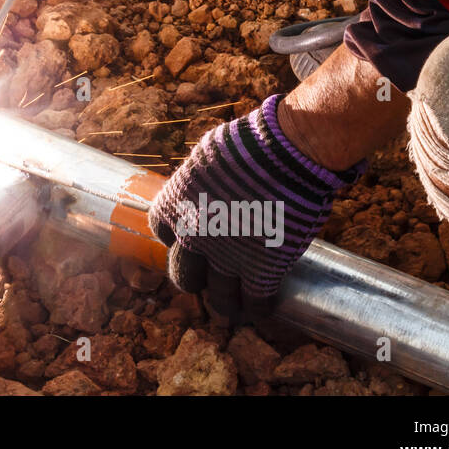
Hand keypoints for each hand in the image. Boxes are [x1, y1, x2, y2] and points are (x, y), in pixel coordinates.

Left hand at [148, 94, 363, 321]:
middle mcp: (192, 236)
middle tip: (212, 275)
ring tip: (236, 305)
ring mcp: (226, 256)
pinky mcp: (262, 268)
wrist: (285, 152)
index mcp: (175, 204)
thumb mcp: (208, 156)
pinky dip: (259, 306)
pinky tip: (264, 304)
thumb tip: (207, 182)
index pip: (163, 231)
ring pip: (219, 297)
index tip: (193, 235)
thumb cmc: (250, 142)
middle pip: (184, 274)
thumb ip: (201, 179)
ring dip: (226, 301)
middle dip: (197, 276)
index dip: (179, 235)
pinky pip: (255, 301)